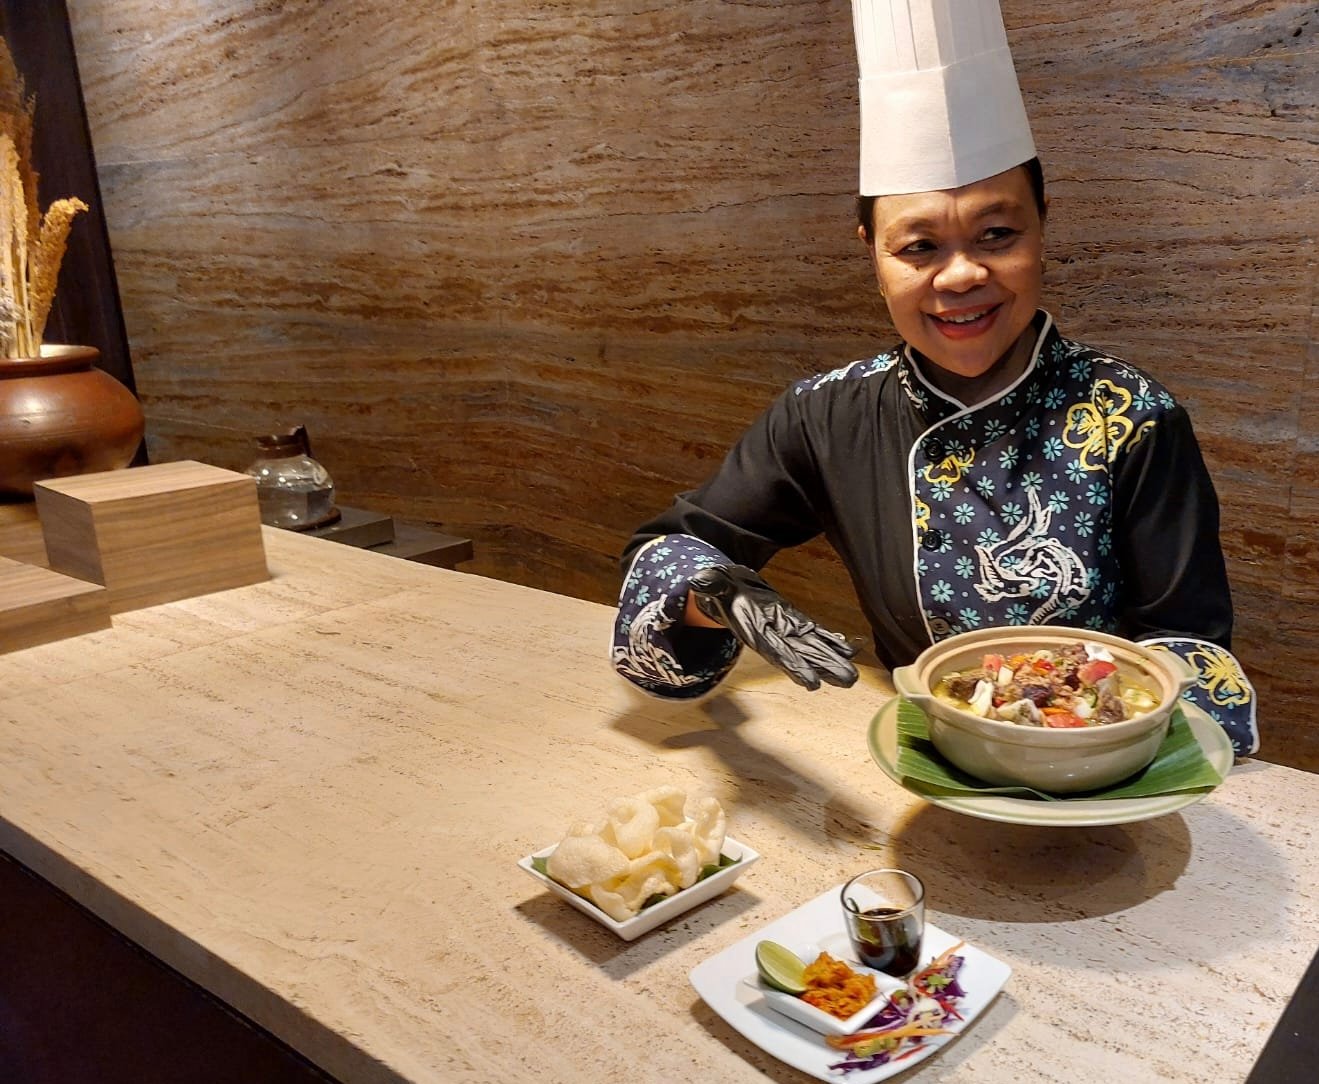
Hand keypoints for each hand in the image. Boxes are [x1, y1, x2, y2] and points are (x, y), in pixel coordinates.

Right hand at [687, 564, 858, 690]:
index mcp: (755, 630)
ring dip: (833, 660)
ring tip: (852, 674)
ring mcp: (786, 629)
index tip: (811, 682)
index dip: (794, 666)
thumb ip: (710, 584)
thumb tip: (698, 580)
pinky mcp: (796, 621)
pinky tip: (851, 648)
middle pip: (801, 655)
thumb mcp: (713, 583)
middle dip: (823, 668)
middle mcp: (773, 635)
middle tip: (847, 680)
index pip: (776, 652)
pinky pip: (817, 633)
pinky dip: (834, 641)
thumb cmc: (721, 589)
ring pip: (812, 647)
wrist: (729, 589)